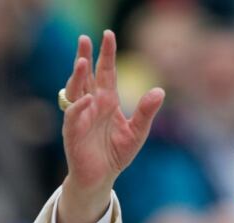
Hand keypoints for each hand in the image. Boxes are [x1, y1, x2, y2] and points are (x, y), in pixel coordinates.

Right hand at [59, 30, 164, 222]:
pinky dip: (79, 106)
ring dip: (77, 76)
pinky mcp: (73, 132)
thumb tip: (160, 90)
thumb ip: (146, 111)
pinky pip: (73, 115)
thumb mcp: (137, 132)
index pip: (105, 71)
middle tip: (84, 37)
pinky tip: (88, 98)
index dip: (106, 54)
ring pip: (75, 90)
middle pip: (86, 75)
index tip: (108, 34)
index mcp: (107, 100)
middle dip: (84, 56)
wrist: (102, 178)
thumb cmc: (116, 154)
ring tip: (82, 61)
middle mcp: (92, 104)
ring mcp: (80, 116)